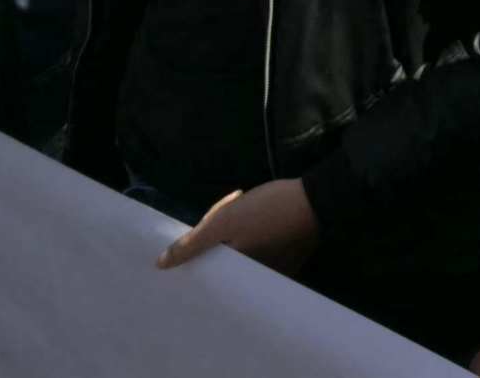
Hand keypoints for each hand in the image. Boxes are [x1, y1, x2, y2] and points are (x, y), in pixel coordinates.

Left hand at [158, 176, 318, 273]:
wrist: (318, 199)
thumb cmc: (267, 211)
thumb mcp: (224, 221)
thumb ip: (192, 244)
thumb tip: (161, 265)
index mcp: (235, 277)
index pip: (204, 275)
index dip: (193, 259)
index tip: (187, 246)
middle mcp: (252, 281)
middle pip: (221, 265)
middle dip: (215, 242)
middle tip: (227, 209)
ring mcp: (271, 272)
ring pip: (238, 257)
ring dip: (234, 235)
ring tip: (238, 205)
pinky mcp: (284, 260)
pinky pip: (257, 253)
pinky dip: (251, 237)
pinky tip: (254, 216)